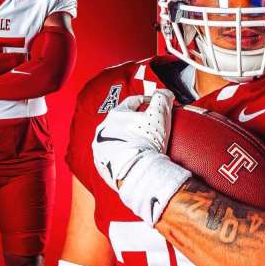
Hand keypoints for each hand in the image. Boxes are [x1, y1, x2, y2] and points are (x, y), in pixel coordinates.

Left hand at [91, 90, 189, 225]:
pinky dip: (122, 155)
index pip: (133, 102)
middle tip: (149, 126)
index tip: (156, 104)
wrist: (136, 171)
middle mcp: (103, 130)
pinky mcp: (101, 165)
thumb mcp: (159, 114)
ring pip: (115, 139)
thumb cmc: (147, 142)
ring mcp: (100, 148)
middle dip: (135, 121)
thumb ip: (162, 98)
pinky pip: (112, 156)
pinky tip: (132, 157)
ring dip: (127, 139)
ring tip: (140, 144)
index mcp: (116, 115)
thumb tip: (164, 93)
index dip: (147, 100)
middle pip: (122, 121)